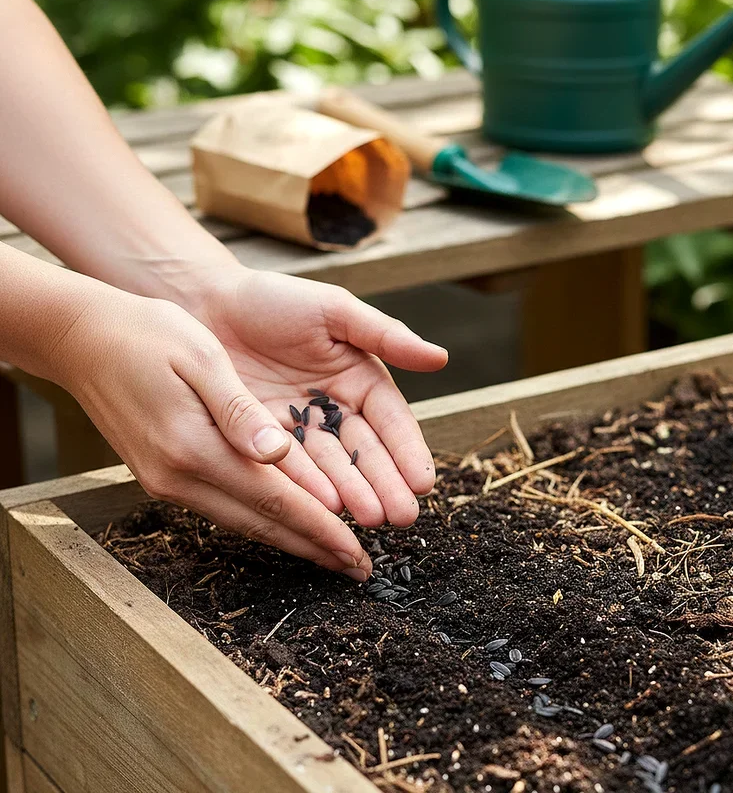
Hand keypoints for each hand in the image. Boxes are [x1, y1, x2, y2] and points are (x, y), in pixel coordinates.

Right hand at [55, 286, 372, 579]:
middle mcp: (179, 476)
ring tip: (331, 554)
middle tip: (358, 570)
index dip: (320, 529)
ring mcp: (167, 481)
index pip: (274, 500)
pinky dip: (262, 520)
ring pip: (242, 522)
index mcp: (195, 447)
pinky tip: (285, 523)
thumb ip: (240, 410)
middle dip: (313, 549)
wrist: (80, 339)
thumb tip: (279, 452)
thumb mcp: (201, 357)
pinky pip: (223, 508)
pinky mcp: (163, 475)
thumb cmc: (147, 335)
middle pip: (261, 524)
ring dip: (290, 541)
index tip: (356, 552)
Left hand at [183, 267, 448, 528]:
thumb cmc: (275, 299)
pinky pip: (287, 466)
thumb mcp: (335, 310)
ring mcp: (299, 430)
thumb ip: (385, 335)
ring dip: (352, 494)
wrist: (206, 303)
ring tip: (370, 518)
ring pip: (330, 467)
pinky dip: (307, 487)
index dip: (407, 451)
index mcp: (359, 380)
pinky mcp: (261, 442)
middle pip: (365, 452)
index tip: (423, 481)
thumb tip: (441, 358)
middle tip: (402, 516)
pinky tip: (324, 509)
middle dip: (385, 484)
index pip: (391, 421)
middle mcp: (334, 411)